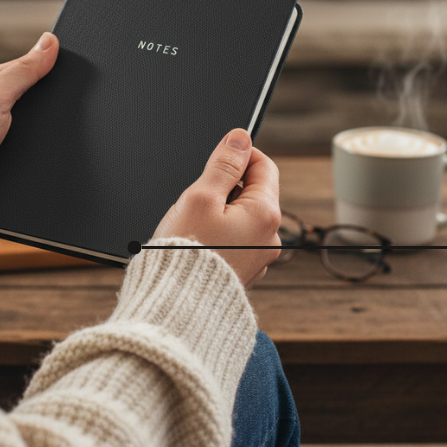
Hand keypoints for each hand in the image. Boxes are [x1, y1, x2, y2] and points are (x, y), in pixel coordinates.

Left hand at [0, 33, 58, 169]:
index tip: (64, 71)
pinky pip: (20, 138)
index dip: (46, 68)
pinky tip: (31, 142)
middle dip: (41, 98)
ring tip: (38, 127)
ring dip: (35, 123)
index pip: (25, 67)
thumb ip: (24, 70)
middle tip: (51, 104)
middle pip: (27, 93)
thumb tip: (49, 42)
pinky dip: (28, 140)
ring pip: (25, 117)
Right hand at [154, 128, 281, 287]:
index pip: (263, 166)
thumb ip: (223, 164)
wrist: (176, 308)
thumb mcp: (200, 197)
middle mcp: (270, 238)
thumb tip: (241, 138)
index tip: (217, 157)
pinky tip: (198, 246)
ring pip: (243, 219)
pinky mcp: (243, 274)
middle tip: (196, 199)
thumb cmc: (185, 255)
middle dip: (226, 188)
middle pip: (253, 193)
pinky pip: (236, 243)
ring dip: (221, 213)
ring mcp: (258, 259)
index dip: (239, 155)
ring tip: (193, 227)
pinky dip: (219, 237)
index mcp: (265, 214)